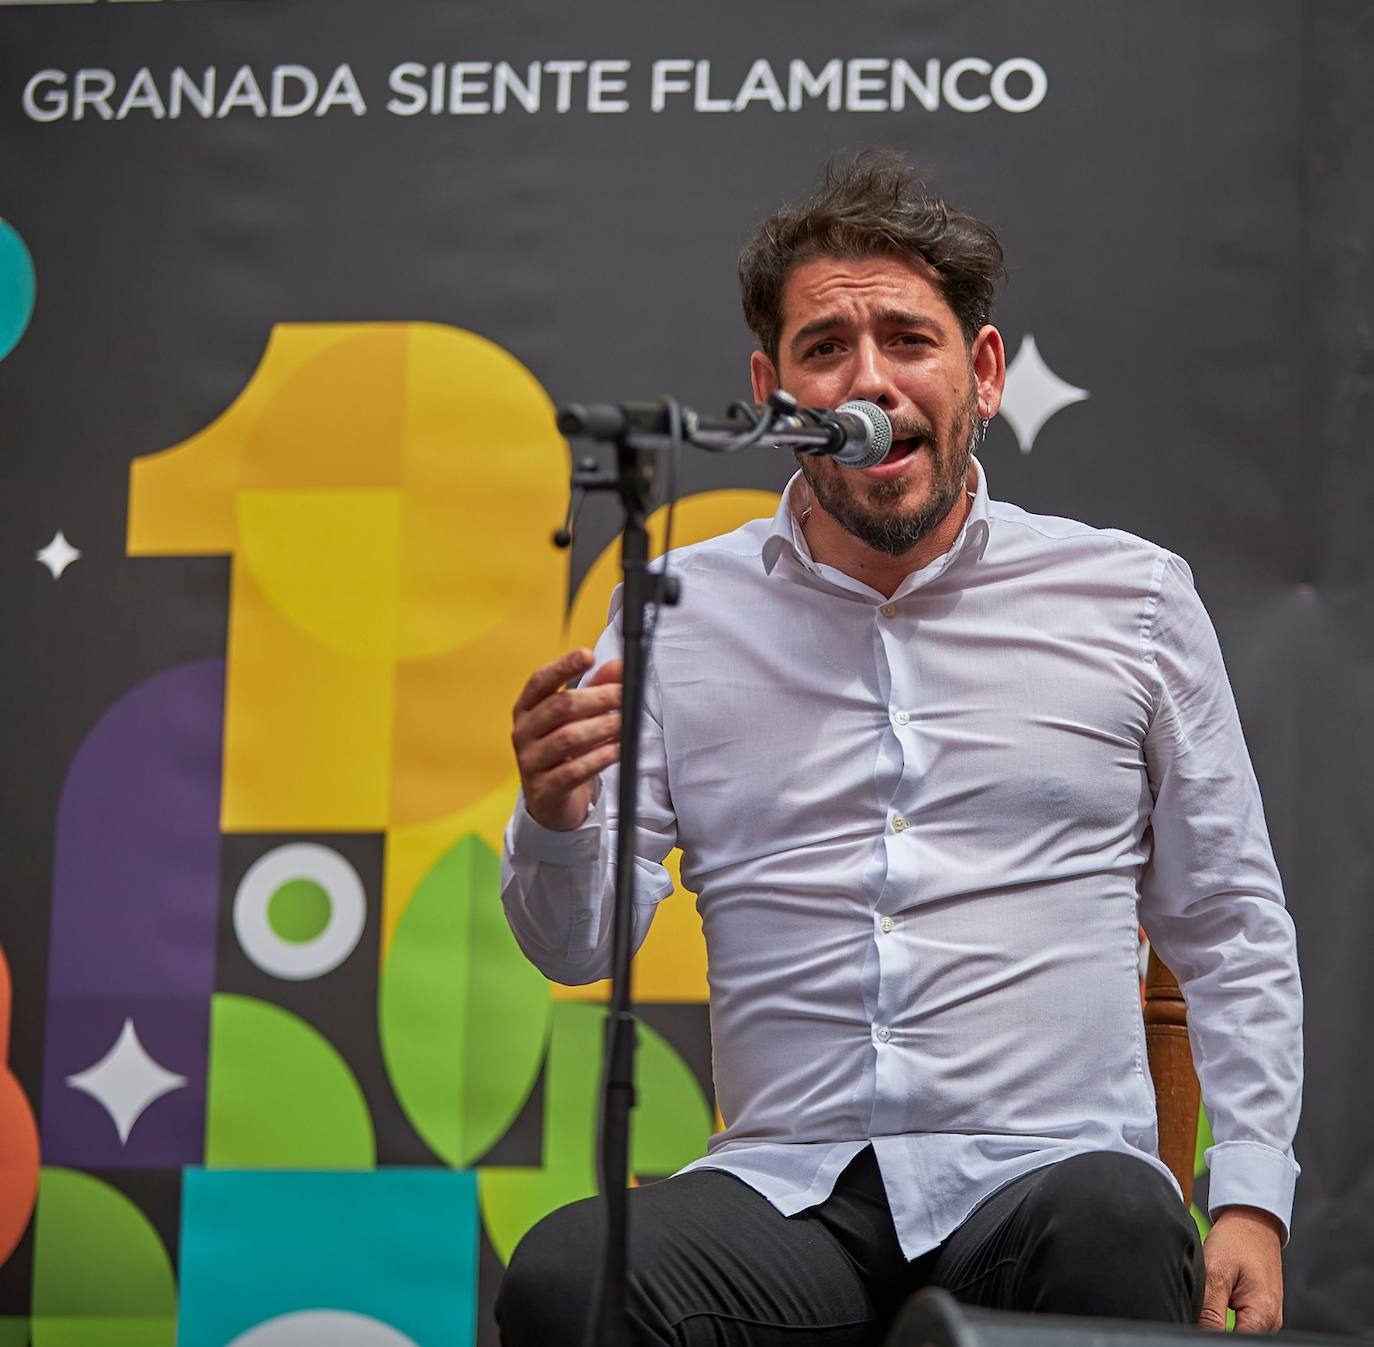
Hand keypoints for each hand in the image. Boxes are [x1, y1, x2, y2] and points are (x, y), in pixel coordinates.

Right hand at [512, 649, 622, 830]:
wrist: (551, 799)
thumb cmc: (563, 749)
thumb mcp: (576, 717)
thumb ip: (596, 689)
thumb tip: (619, 666)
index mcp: (526, 708)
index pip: (540, 681)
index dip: (563, 666)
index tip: (588, 655)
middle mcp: (523, 732)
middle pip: (559, 707)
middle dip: (596, 698)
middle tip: (622, 695)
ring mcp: (530, 761)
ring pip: (568, 738)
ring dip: (602, 728)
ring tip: (623, 724)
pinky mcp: (544, 788)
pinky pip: (574, 770)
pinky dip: (600, 757)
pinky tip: (616, 750)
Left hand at [1199, 1205, 1283, 1331]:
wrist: (1252, 1222)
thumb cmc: (1237, 1240)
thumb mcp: (1216, 1272)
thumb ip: (1210, 1310)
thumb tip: (1201, 1333)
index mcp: (1262, 1315)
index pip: (1232, 1341)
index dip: (1210, 1333)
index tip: (1199, 1316)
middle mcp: (1270, 1322)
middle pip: (1235, 1338)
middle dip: (1214, 1326)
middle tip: (1207, 1299)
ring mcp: (1267, 1318)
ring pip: (1237, 1331)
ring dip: (1220, 1319)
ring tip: (1215, 1294)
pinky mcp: (1261, 1312)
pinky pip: (1241, 1322)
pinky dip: (1227, 1313)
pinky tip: (1220, 1295)